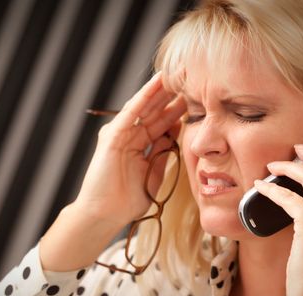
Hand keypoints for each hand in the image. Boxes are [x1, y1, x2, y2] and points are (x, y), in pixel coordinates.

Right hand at [76, 72, 185, 227]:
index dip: (178, 112)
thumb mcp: (152, 176)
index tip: (197, 100)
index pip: (162, 125)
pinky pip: (131, 113)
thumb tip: (174, 136)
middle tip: (191, 80)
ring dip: (160, 91)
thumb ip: (162, 156)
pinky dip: (144, 97)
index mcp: (140, 147)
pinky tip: (157, 84)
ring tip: (176, 73)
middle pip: (155, 112)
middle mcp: (130, 137)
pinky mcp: (112, 136)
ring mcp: (120, 135)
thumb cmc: (126, 202)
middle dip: (172, 97)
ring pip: (144, 107)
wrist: (104, 215)